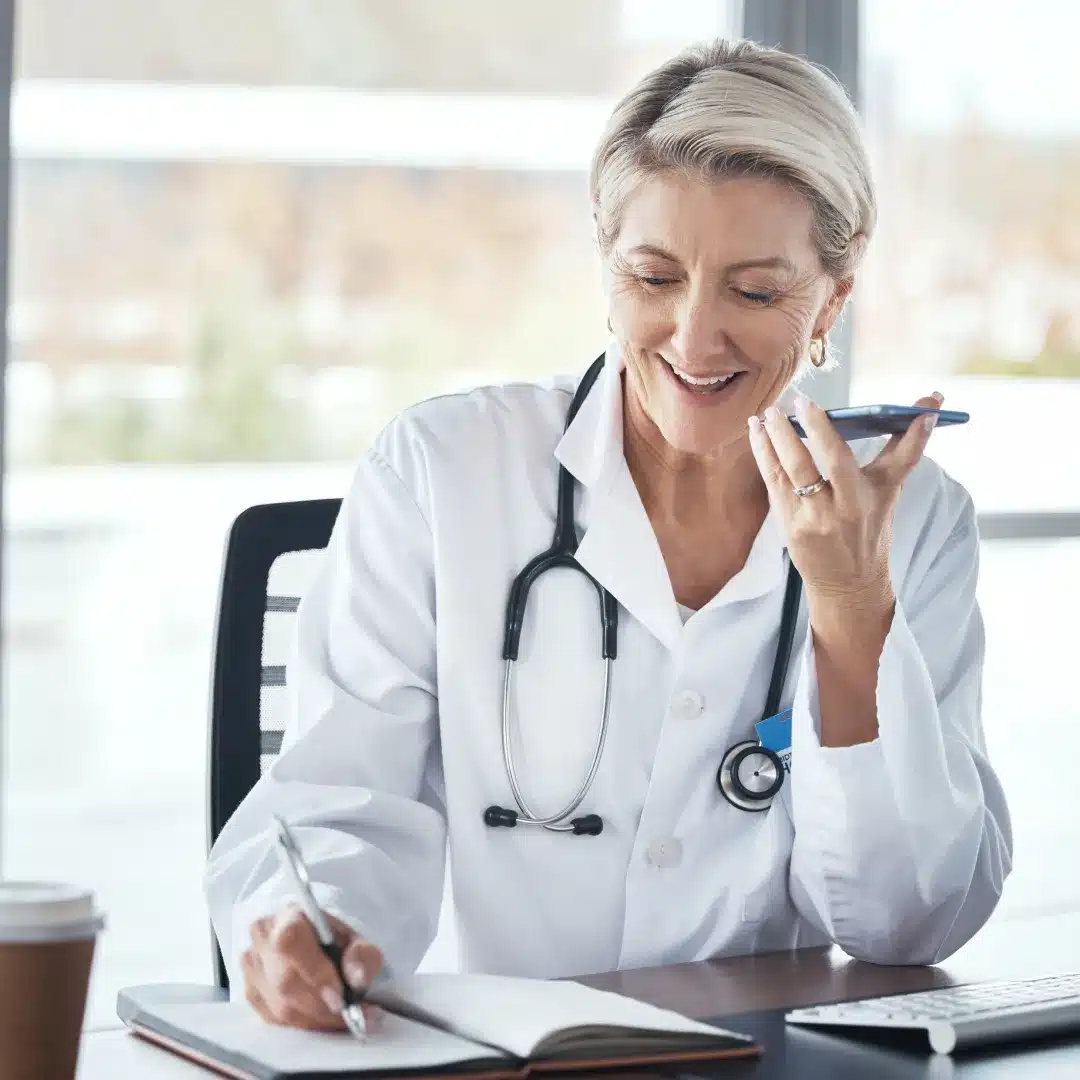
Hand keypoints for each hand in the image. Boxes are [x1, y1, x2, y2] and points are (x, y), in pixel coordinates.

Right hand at [242, 904, 383, 1030]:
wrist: (319, 952)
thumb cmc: (339, 946)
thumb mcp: (359, 944)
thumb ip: (363, 957)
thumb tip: (357, 978)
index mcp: (291, 914)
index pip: (291, 940)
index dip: (314, 973)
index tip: (339, 997)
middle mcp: (264, 935)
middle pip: (285, 981)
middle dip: (320, 1005)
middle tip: (348, 1014)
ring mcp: (252, 965)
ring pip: (279, 1005)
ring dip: (314, 1019)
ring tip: (340, 1018)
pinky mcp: (250, 991)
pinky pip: (274, 1018)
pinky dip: (301, 1024)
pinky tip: (320, 1019)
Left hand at [747, 391, 942, 602]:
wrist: (847, 584)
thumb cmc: (868, 532)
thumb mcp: (888, 494)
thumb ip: (902, 452)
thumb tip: (926, 413)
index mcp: (876, 497)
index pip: (900, 458)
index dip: (914, 435)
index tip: (923, 409)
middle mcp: (848, 508)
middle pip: (833, 459)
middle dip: (816, 427)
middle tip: (801, 399)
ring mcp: (816, 518)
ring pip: (795, 467)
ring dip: (778, 435)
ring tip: (770, 411)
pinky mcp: (790, 524)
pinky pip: (774, 480)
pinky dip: (764, 453)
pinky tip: (757, 431)